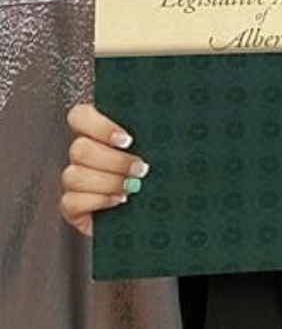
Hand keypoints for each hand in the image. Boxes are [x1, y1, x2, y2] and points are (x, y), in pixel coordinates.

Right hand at [59, 104, 150, 236]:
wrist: (150, 212)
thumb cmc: (154, 175)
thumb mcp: (155, 151)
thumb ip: (150, 136)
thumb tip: (162, 125)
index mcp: (98, 134)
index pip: (81, 116)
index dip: (99, 126)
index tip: (127, 139)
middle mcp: (82, 155)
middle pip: (80, 148)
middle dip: (114, 161)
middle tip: (140, 168)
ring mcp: (74, 181)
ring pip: (74, 176)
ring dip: (108, 182)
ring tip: (132, 187)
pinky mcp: (72, 207)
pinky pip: (71, 202)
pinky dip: (97, 201)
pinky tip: (118, 201)